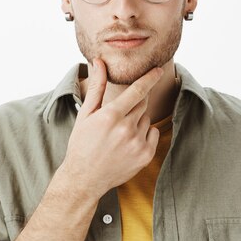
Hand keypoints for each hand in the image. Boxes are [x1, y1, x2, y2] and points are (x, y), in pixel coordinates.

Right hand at [60, 58, 161, 198]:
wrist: (85, 178)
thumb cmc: (82, 143)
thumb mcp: (86, 114)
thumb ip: (97, 87)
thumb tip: (99, 62)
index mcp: (111, 116)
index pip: (137, 90)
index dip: (149, 78)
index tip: (158, 70)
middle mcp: (126, 129)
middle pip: (142, 104)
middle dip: (132, 105)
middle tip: (117, 117)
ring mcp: (137, 143)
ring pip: (146, 119)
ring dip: (137, 121)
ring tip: (118, 134)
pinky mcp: (145, 156)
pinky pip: (153, 133)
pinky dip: (144, 134)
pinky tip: (127, 143)